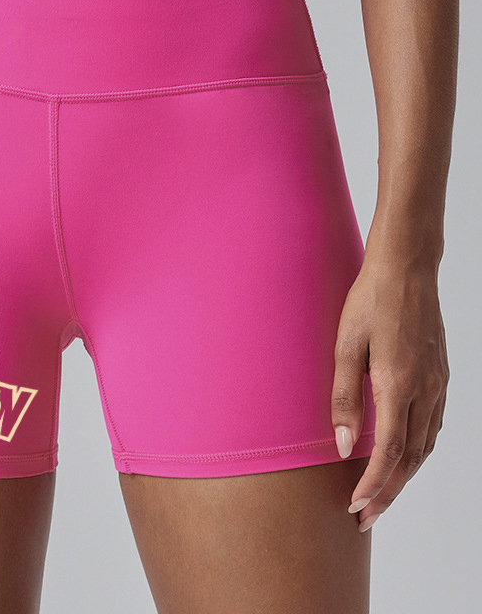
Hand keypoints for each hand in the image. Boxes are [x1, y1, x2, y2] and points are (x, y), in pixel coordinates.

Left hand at [330, 259, 448, 531]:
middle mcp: (426, 389)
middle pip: (412, 458)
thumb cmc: (369, 300)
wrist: (406, 267)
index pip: (391, 452)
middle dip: (388, 492)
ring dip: (404, 475)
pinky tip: (405, 456)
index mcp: (399, 383)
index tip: (356, 507)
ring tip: (381, 495)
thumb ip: (345, 397)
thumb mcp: (345, 345)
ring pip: (426, 445)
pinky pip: (433, 425)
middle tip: (365, 517)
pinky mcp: (440, 374)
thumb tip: (345, 446)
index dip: (374, 485)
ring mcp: (438, 383)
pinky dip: (418, 451)